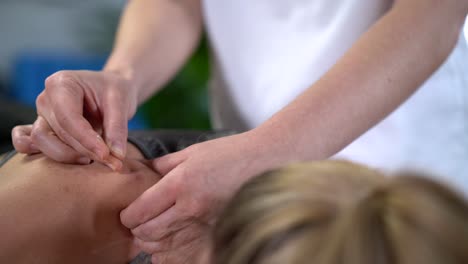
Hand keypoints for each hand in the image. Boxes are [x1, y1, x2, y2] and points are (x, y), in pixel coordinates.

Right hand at [12, 70, 137, 168]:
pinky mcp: (44, 129)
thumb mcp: (122, 102)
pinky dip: (48, 155)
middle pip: (58, 133)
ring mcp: (42, 115)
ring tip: (97, 159)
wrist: (111, 90)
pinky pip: (32, 144)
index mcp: (62, 84)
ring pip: (43, 142)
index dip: (86, 140)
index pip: (68, 118)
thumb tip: (117, 155)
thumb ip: (118, 128)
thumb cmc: (114, 90)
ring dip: (69, 156)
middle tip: (111, 161)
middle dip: (84, 150)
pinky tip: (73, 160)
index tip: (106, 155)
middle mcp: (46, 99)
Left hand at [120, 132, 268, 261]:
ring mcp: (206, 225)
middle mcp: (191, 207)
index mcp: (181, 183)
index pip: (139, 211)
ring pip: (163, 248)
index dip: (128, 215)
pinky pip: (184, 256)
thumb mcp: (192, 152)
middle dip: (137, 230)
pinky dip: (172, 253)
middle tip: (139, 222)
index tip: (129, 212)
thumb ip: (162, 165)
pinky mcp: (217, 234)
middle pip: (147, 233)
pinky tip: (173, 241)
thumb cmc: (230, 153)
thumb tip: (140, 172)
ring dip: (152, 242)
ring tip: (155, 230)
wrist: (266, 162)